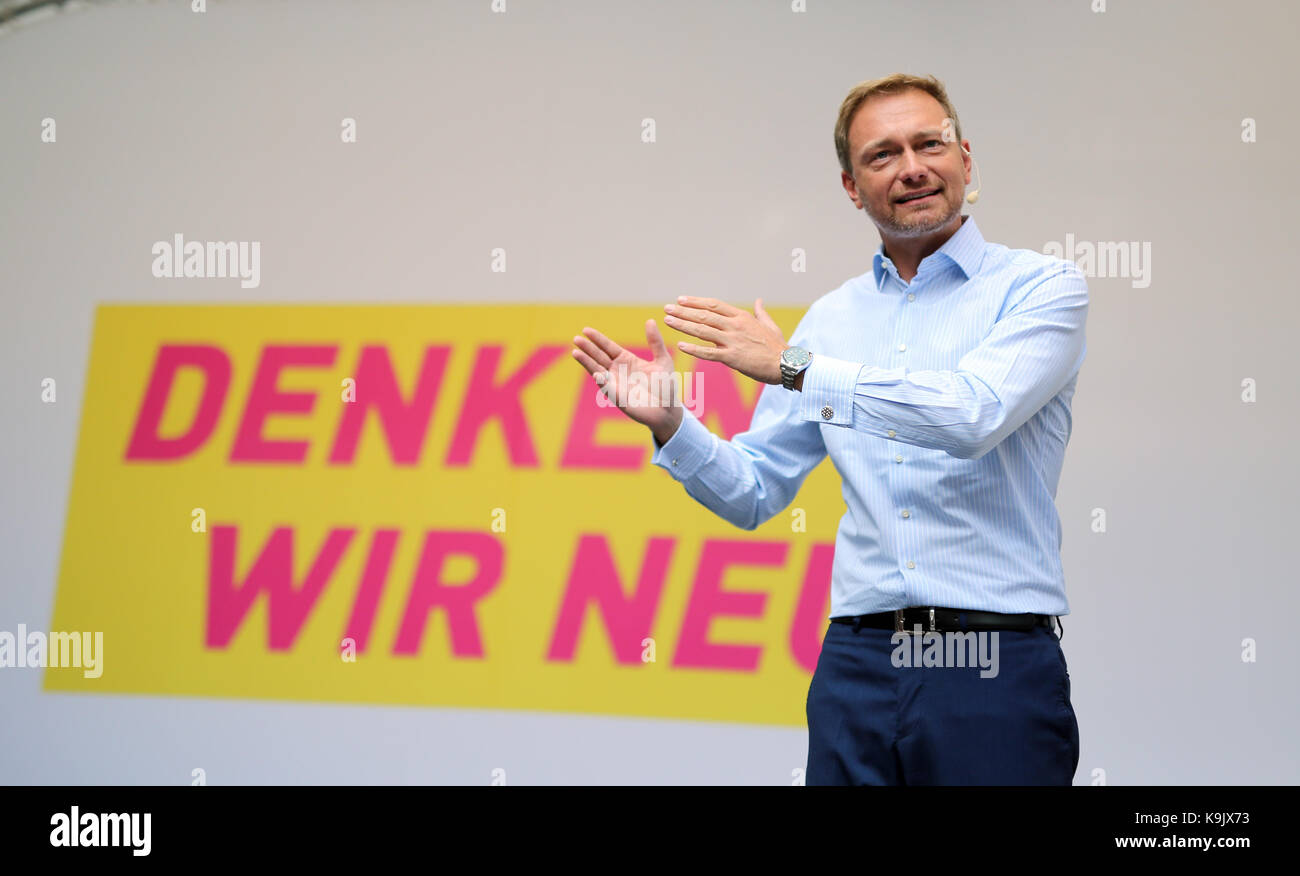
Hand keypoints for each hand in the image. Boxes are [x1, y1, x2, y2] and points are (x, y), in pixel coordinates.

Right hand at [571, 320, 681, 442]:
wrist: (668, 408)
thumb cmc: (665, 384)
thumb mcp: (662, 360)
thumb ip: (655, 342)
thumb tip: (650, 320)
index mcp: (626, 360)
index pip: (608, 347)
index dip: (597, 339)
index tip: (586, 330)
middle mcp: (617, 371)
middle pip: (599, 357)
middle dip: (588, 348)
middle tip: (576, 338)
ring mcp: (616, 384)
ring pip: (598, 370)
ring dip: (587, 362)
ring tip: (575, 352)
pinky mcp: (618, 398)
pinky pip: (607, 388)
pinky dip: (602, 380)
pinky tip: (596, 373)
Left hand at [663, 296, 786, 383]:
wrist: (786, 364)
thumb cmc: (778, 346)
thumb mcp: (769, 325)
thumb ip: (760, 312)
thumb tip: (759, 301)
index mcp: (742, 317)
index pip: (714, 305)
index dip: (696, 302)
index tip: (681, 300)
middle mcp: (735, 326)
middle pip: (704, 315)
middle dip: (683, 311)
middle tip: (667, 308)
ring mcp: (732, 341)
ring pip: (702, 330)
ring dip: (683, 324)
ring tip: (668, 320)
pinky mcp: (732, 357)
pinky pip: (708, 353)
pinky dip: (693, 349)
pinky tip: (680, 345)